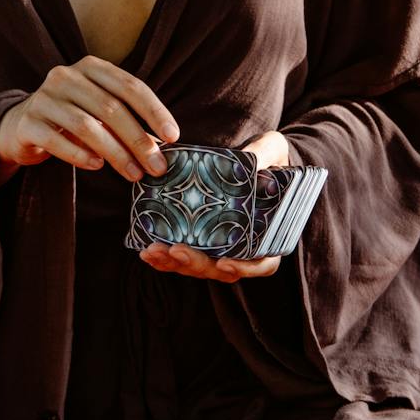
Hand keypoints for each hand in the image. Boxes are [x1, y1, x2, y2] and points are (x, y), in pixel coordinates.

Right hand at [0, 56, 179, 182]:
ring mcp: (43, 98)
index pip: (129, 86)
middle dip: (138, 140)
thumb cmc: (70, 118)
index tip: (173, 136)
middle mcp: (66, 76)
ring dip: (115, 153)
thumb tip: (163, 146)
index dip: (154, 111)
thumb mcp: (98, 111)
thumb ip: (126, 120)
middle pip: (110, 108)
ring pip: (86, 126)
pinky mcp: (27, 123)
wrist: (20, 126)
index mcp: (91, 67)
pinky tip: (97, 166)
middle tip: (157, 166)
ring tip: (133, 174)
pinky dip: (80, 155)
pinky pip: (57, 140)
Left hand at [138, 127, 289, 283]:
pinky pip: (183, 257)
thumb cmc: (270, 158)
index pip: (261, 264)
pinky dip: (166, 258)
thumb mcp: (272, 149)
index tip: (224, 263)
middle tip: (175, 251)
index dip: (244, 268)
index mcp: (269, 234)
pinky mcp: (201, 242)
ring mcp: (221, 248)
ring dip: (175, 263)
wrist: (254, 159)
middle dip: (196, 264)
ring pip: (199, 268)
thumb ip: (264, 154)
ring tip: (153, 251)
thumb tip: (249, 158)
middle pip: (221, 270)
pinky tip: (147, 251)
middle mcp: (245, 248)